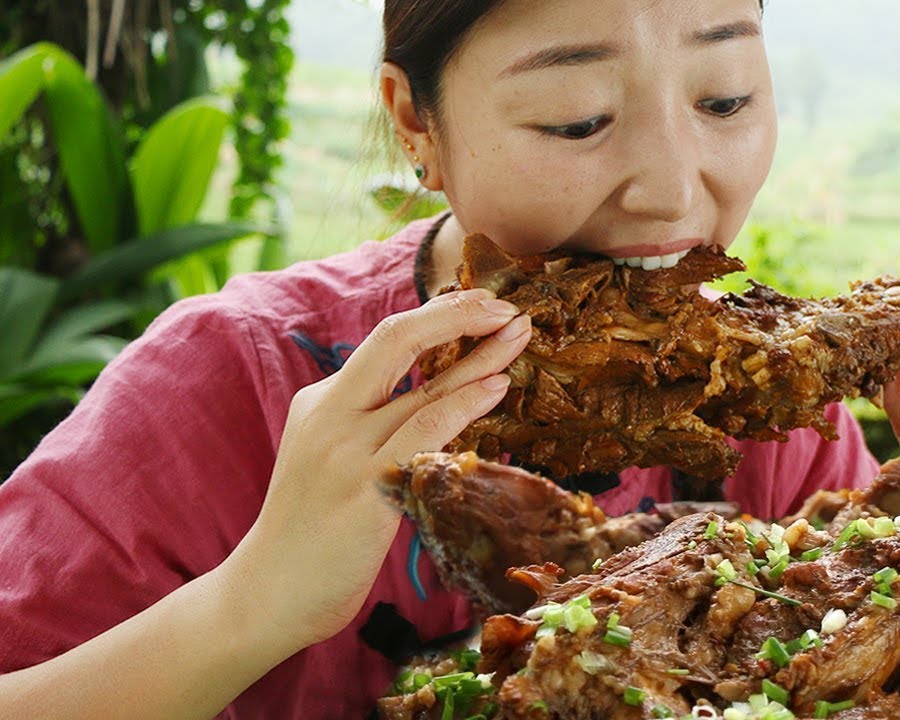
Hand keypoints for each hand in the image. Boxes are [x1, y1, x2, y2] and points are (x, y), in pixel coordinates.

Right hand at [225, 288, 531, 648]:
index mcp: (322, 402)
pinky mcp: (364, 488)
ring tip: (519, 334)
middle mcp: (330, 414)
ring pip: (421, 384)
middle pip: (396, 339)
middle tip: (504, 304)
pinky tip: (497, 386)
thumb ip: (371, 424)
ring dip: (479, 355)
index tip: (481, 304)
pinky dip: (464, 403)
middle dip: (455, 313)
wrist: (267, 594)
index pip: (386, 340)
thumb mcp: (333, 458)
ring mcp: (345, 449)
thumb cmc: (314, 530)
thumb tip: (437, 397)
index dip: (438, 315)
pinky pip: (423, 432)